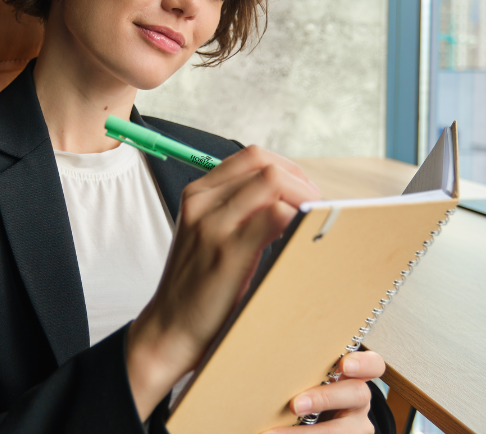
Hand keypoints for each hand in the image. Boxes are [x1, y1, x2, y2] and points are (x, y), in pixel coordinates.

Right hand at [126, 145, 320, 419]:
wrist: (170, 329)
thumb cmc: (198, 284)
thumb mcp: (207, 235)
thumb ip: (236, 209)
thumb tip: (288, 197)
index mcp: (197, 193)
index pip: (252, 156)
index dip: (287, 169)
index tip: (304, 192)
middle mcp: (201, 201)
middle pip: (265, 164)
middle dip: (301, 181)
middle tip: (316, 207)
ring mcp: (213, 224)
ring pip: (273, 181)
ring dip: (304, 197)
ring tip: (312, 222)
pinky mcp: (228, 251)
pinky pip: (275, 215)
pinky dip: (298, 218)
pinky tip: (301, 238)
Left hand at [263, 351, 385, 432]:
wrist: (314, 413)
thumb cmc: (307, 384)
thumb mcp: (312, 374)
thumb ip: (303, 365)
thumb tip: (266, 351)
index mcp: (353, 375)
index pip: (373, 365)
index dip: (363, 364)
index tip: (344, 365)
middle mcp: (359, 400)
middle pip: (356, 395)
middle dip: (324, 399)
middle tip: (295, 404)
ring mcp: (356, 426)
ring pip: (343, 430)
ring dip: (308, 433)